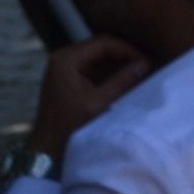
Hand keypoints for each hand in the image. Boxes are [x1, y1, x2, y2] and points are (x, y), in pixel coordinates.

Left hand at [30, 36, 151, 165]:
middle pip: (102, 46)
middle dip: (126, 55)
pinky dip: (111, 72)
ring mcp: (66, 68)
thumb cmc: (70, 127)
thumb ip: (123, 81)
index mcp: (67, 59)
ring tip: (140, 72)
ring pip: (101, 56)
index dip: (128, 49)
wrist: (46, 151)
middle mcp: (64, 58)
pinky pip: (95, 67)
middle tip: (147, 65)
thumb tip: (148, 62)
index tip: (147, 61)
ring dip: (120, 63)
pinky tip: (126, 80)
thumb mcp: (99, 103)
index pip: (105, 42)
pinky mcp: (70, 78)